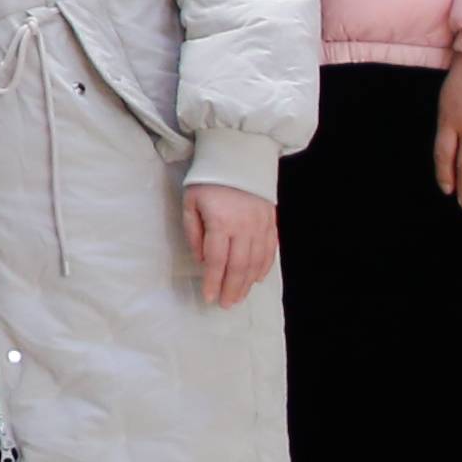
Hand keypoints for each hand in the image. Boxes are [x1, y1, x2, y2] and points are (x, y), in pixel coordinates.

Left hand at [182, 181, 276, 308]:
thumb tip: (200, 260)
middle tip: (226, 304)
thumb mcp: (190, 202)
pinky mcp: (271, 222)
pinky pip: (270, 251)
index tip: (208, 297)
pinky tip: (256, 279)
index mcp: (221, 222)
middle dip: (231, 288)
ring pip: (256, 262)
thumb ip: (193, 232)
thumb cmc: (208, 179)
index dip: (212, 281)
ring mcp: (260, 225)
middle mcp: (244, 227)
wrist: (239, 156)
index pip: (216, 260)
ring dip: (247, 283)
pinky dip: (263, 268)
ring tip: (238, 297)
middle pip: (238, 266)